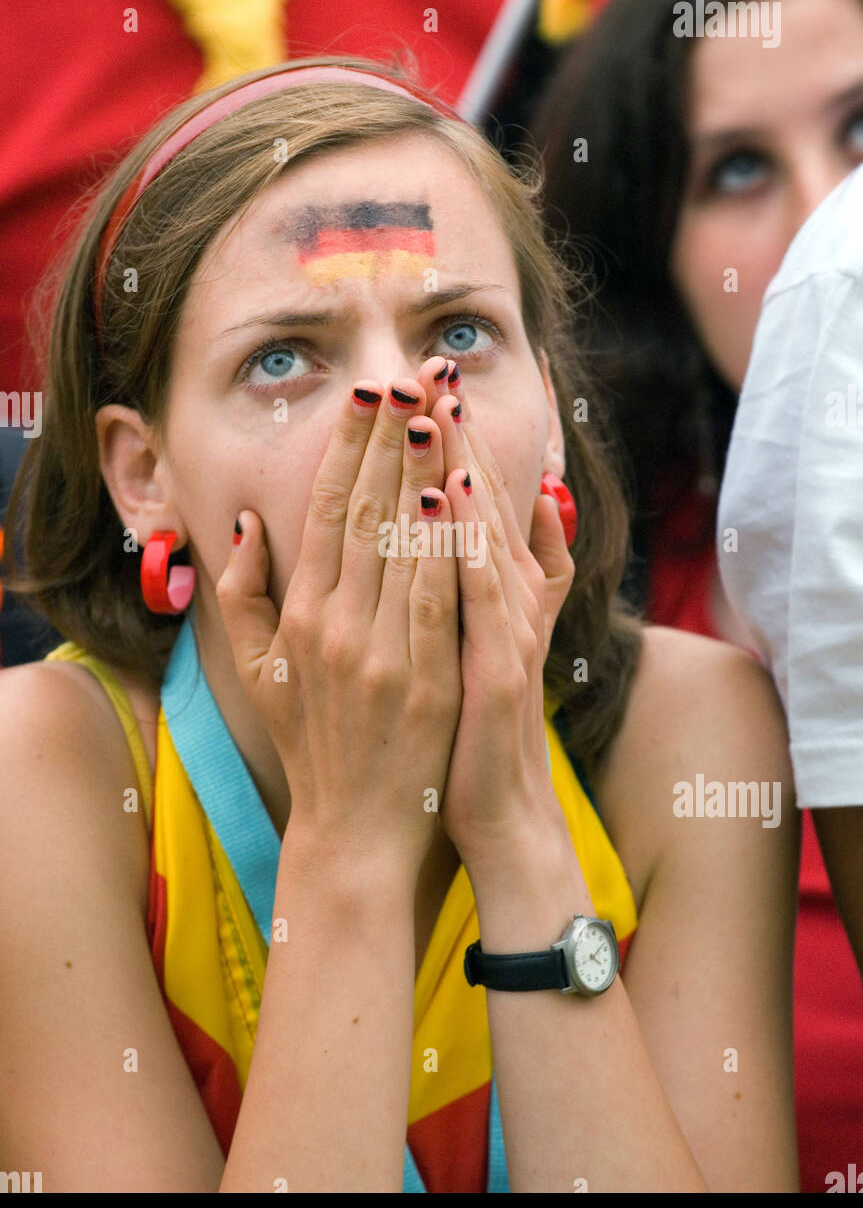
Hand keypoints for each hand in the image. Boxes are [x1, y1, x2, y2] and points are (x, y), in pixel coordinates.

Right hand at [215, 357, 464, 877]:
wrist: (355, 830)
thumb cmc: (312, 744)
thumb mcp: (259, 673)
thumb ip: (244, 596)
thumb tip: (247, 524)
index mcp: (299, 614)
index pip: (326, 512)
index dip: (346, 450)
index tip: (364, 397)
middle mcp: (335, 624)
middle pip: (368, 512)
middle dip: (391, 439)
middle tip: (409, 377)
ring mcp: (382, 652)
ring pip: (405, 543)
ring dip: (424, 471)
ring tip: (439, 411)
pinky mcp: (427, 680)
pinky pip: (439, 596)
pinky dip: (448, 543)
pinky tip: (460, 493)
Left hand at [427, 369, 574, 864]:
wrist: (496, 811)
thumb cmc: (467, 728)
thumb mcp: (474, 646)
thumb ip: (484, 581)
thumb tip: (491, 516)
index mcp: (488, 593)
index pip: (461, 503)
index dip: (445, 440)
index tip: (421, 380)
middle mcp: (505, 601)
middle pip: (475, 502)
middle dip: (452, 431)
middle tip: (434, 363)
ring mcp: (506, 631)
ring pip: (480, 530)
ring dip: (458, 463)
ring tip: (437, 403)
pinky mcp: (499, 667)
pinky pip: (477, 591)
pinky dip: (465, 536)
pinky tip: (445, 491)